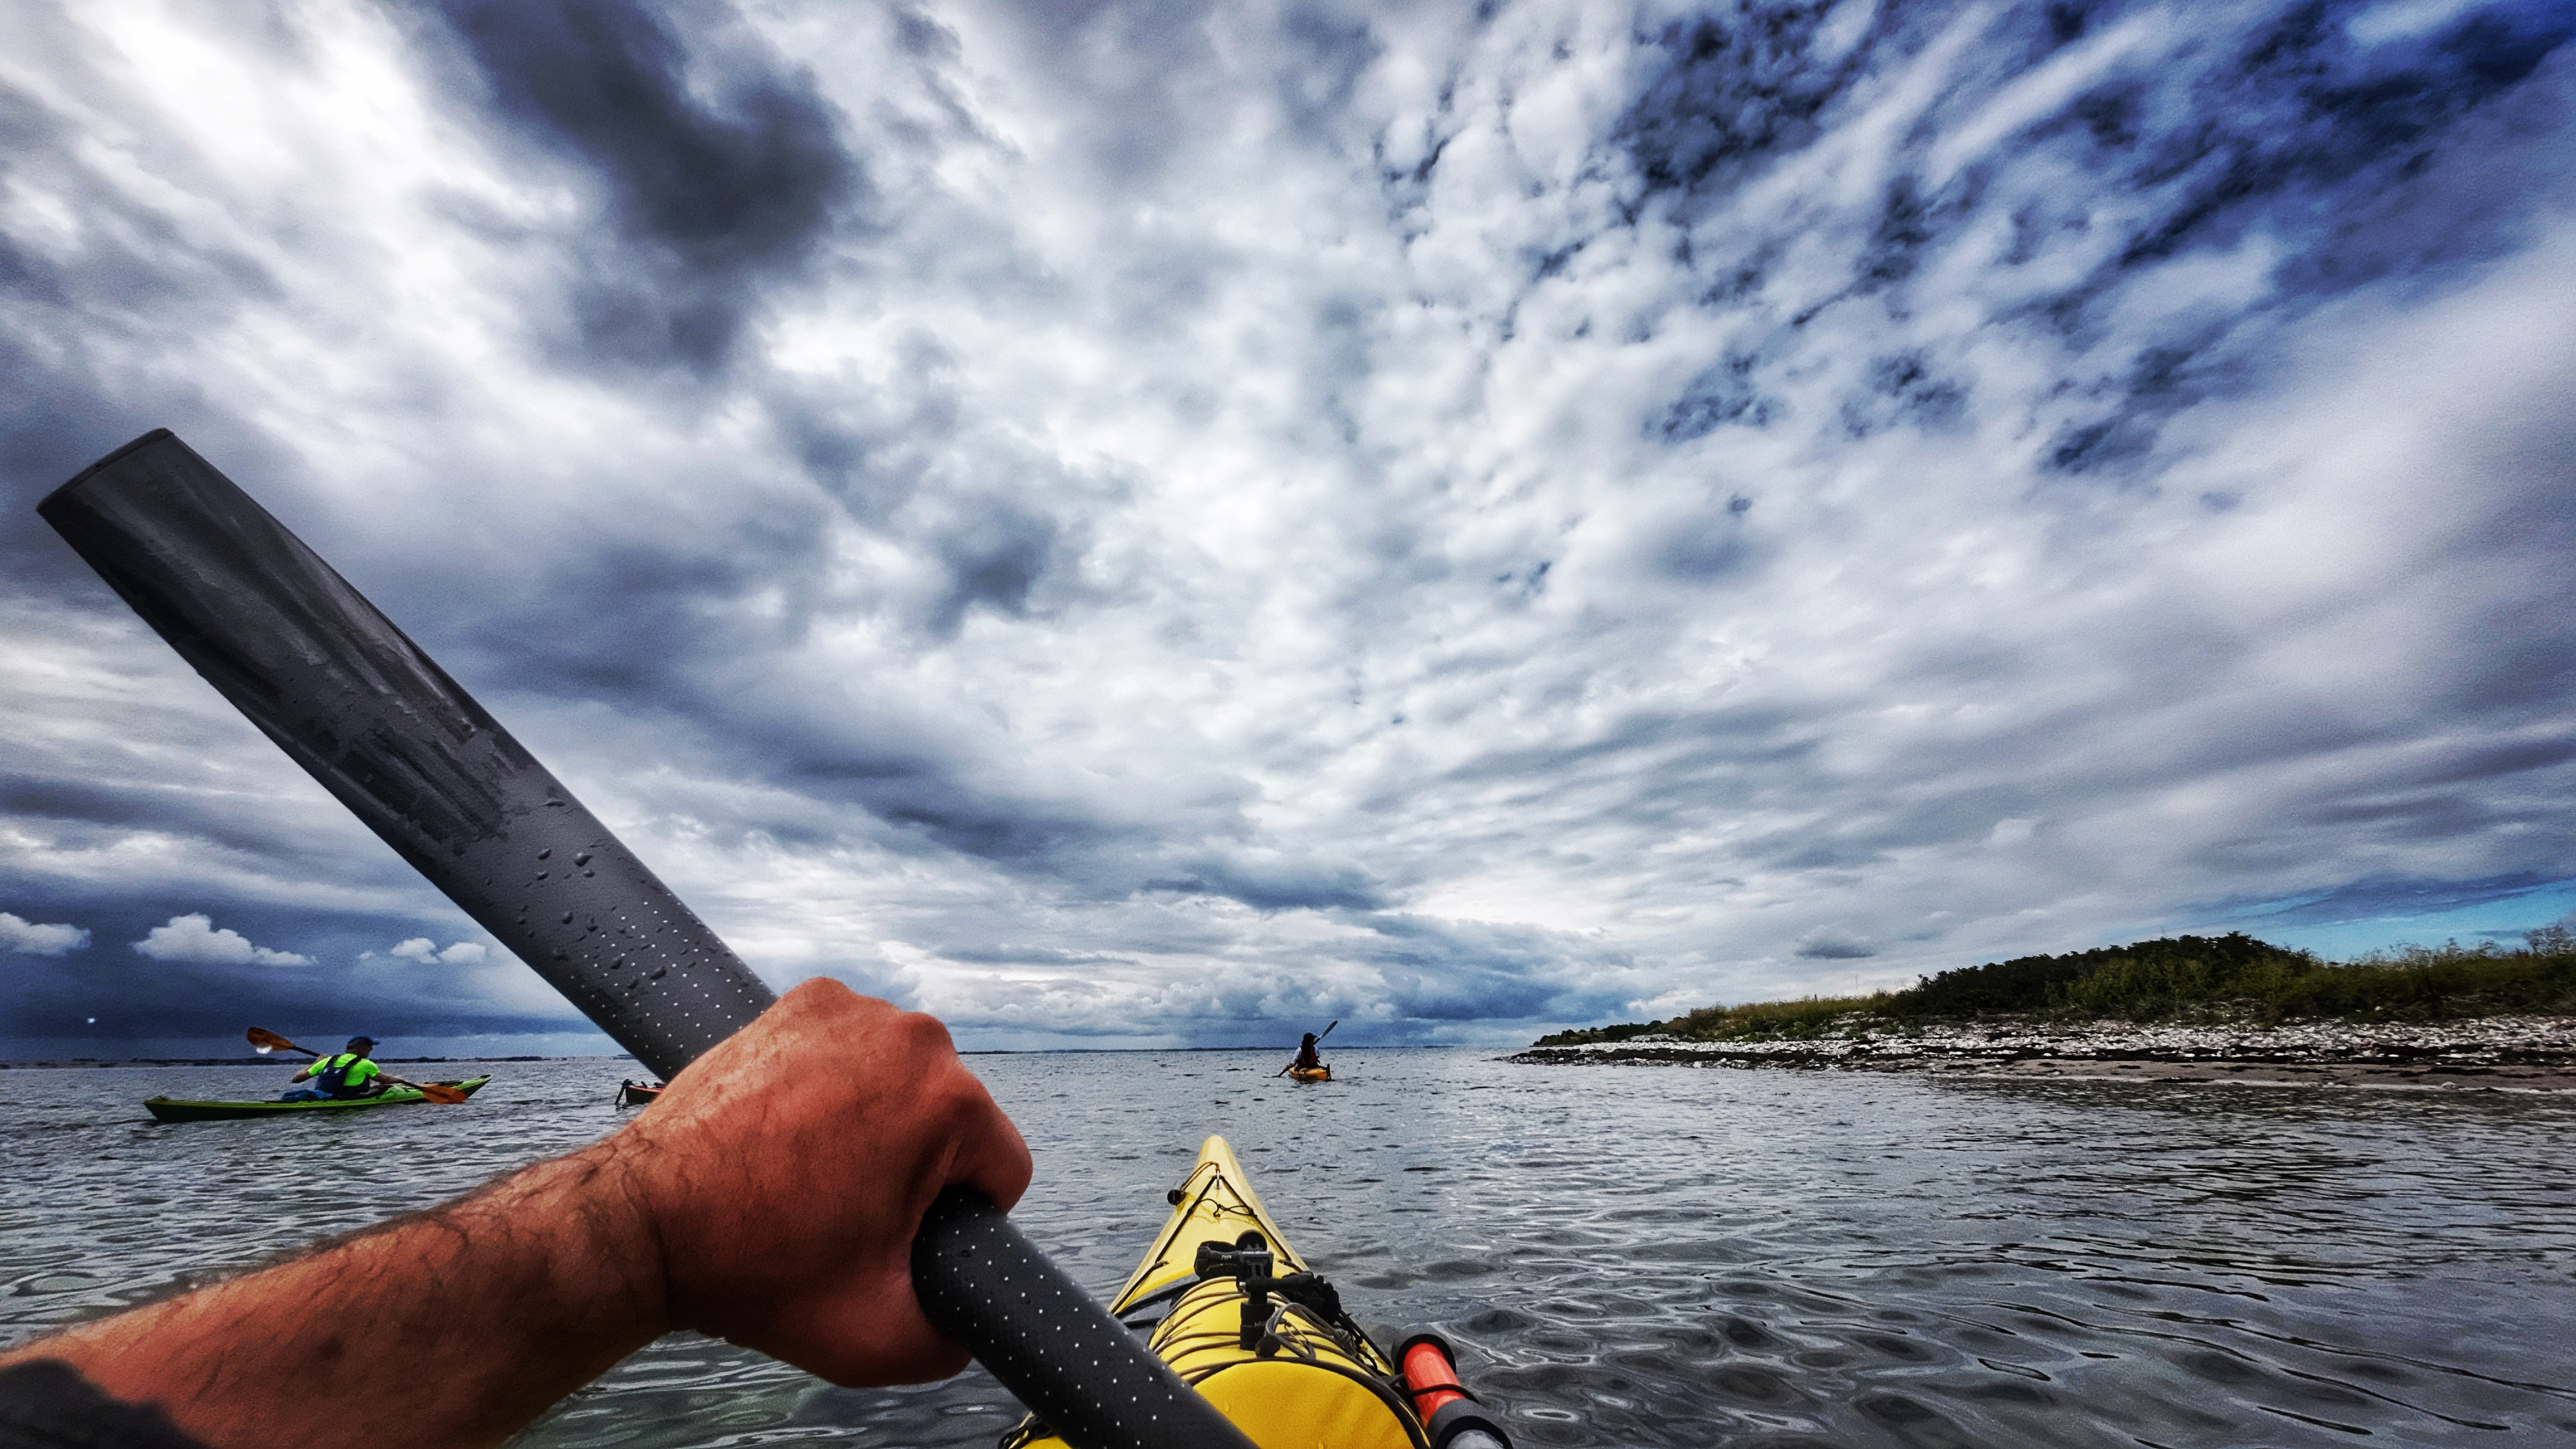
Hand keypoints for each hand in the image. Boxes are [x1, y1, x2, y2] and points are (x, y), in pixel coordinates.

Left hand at [608, 978, 1032, 1383]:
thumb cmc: (751, 1266)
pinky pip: (854, 1050)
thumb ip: (950, 1342)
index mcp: (949, 1101)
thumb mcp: (874, 1338)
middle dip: (912, 1165)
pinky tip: (792, 1125)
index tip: (891, 1233)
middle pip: (952, 1119)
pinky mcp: (804, 1001)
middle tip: (842, 1207)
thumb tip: (969, 1328)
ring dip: (876, 1120)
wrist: (645, 1219)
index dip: (954, 1218)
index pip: (1001, 1169)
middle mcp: (911, 1035)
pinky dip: (834, 1082)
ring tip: (810, 1167)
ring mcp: (852, 1009)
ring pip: (904, 1082)